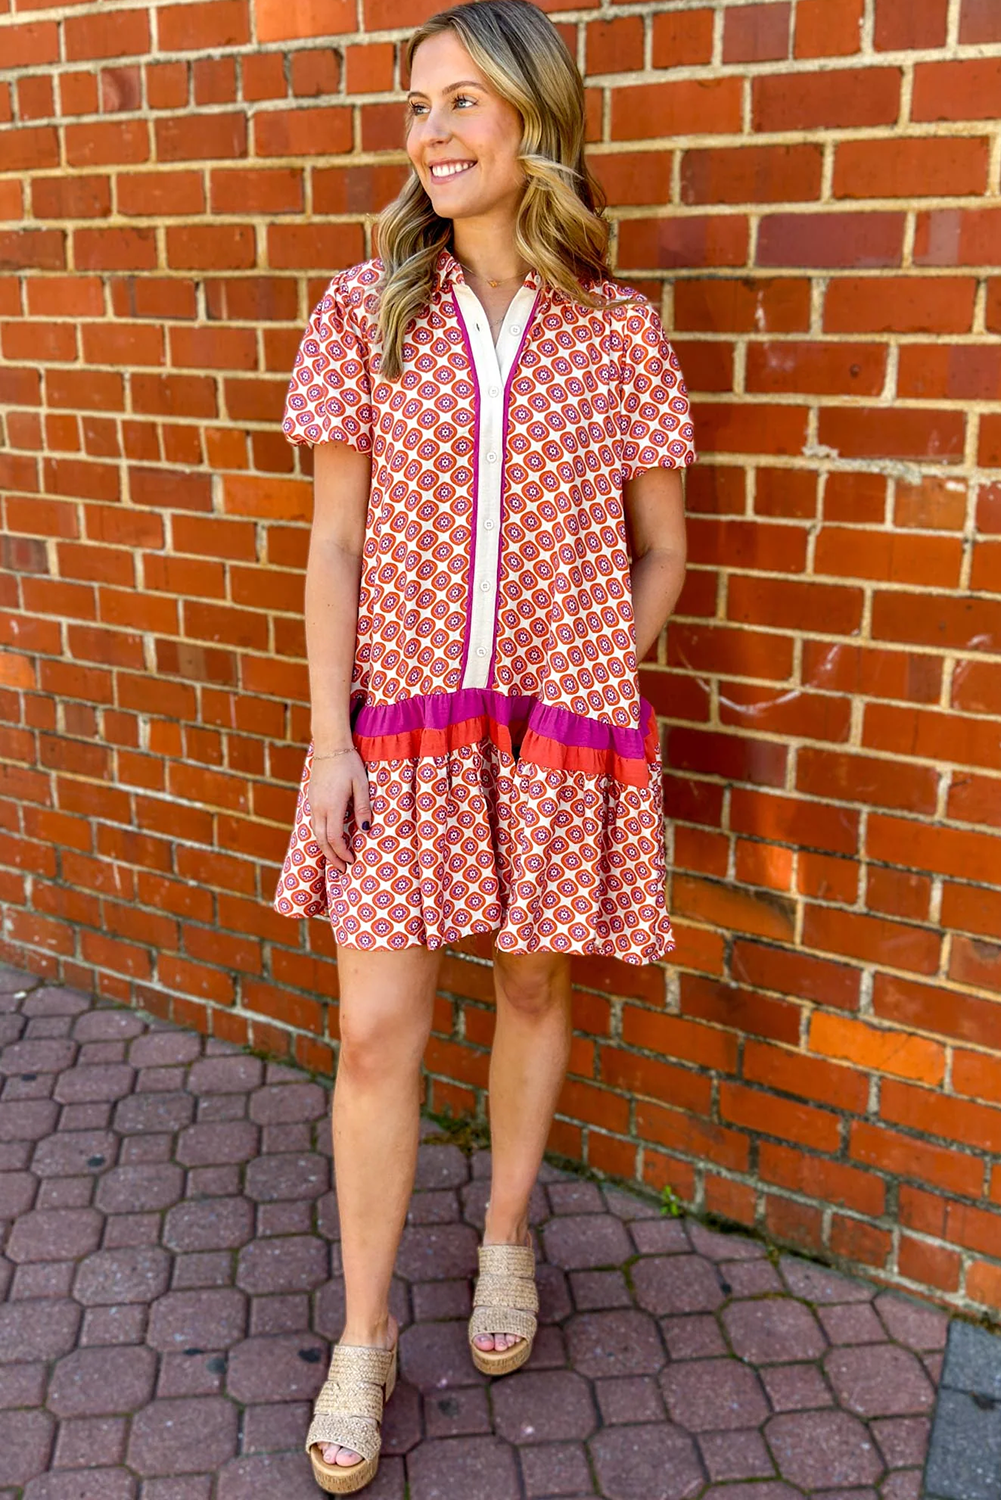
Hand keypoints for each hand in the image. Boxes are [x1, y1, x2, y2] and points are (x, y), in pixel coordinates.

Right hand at [307, 749, 372, 873]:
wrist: (329, 746)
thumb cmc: (348, 764)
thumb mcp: (361, 784)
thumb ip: (363, 808)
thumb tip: (366, 830)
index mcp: (332, 806)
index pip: (335, 838)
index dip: (342, 853)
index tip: (352, 861)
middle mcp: (319, 808)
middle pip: (322, 841)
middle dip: (332, 858)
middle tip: (342, 870)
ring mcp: (313, 804)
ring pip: (315, 834)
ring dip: (325, 849)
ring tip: (335, 859)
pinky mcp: (311, 799)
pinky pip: (314, 824)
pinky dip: (321, 837)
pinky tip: (329, 840)